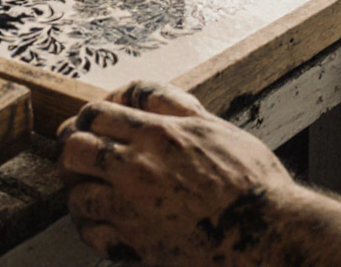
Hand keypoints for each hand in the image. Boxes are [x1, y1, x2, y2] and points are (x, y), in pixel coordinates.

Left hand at [57, 81, 296, 266]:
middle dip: (73, 151)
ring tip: (91, 193)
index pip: (96, 113)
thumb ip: (177, 106)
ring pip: (75, 194)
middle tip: (82, 158)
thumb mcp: (216, 126)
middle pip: (73, 149)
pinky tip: (102, 224)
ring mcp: (133, 207)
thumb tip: (147, 95)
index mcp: (158, 133)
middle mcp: (138, 167)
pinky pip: (91, 235)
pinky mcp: (136, 244)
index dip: (88, 118)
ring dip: (79, 192)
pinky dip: (91, 228)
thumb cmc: (252, 180)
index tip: (93, 127)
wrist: (267, 229)